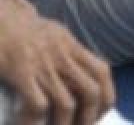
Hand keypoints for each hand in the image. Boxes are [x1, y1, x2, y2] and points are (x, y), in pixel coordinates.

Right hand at [0, 0, 114, 124]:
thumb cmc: (19, 27)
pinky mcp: (22, 72)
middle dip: (88, 117)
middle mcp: (63, 55)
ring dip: (63, 124)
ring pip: (67, 104)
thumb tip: (74, 75)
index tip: (98, 113)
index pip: (102, 72)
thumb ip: (65, 51)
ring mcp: (43, 65)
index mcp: (71, 45)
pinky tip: (28, 124)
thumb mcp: (51, 33)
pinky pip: (38, 104)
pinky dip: (35, 121)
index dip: (105, 97)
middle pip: (91, 91)